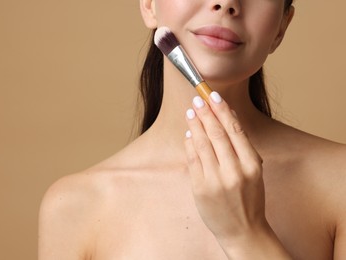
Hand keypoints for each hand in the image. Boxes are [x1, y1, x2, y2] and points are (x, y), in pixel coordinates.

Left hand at [184, 92, 266, 245]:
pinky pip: (192, 160)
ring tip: (190, 112)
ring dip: (195, 125)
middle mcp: (234, 171)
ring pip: (202, 144)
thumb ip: (241, 147)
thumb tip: (226, 119)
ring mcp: (215, 180)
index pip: (234, 130)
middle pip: (216, 134)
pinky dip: (190, 144)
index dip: (222, 110)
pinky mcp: (200, 188)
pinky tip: (189, 134)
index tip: (213, 96)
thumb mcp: (254, 172)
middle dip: (205, 113)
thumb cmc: (249, 198)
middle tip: (197, 99)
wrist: (242, 230)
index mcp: (251, 165)